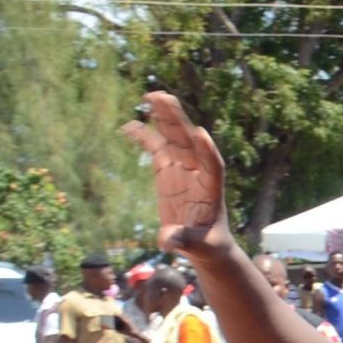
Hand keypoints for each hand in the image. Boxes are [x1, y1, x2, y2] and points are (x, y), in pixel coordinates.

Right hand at [122, 92, 236, 259]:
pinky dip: (145, 138)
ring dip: (164, 118)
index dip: (208, 151)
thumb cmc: (207, 244)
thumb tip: (165, 240)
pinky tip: (129, 126)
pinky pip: (157, 149)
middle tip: (165, 98)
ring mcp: (182, 169)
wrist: (203, 243)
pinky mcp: (168, 172)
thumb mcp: (198, 246)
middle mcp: (198, 174)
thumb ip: (183, 240)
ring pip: (174, 139)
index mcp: (212, 189)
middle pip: (190, 142)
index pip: (213, 166)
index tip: (201, 135)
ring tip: (151, 97)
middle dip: (179, 121)